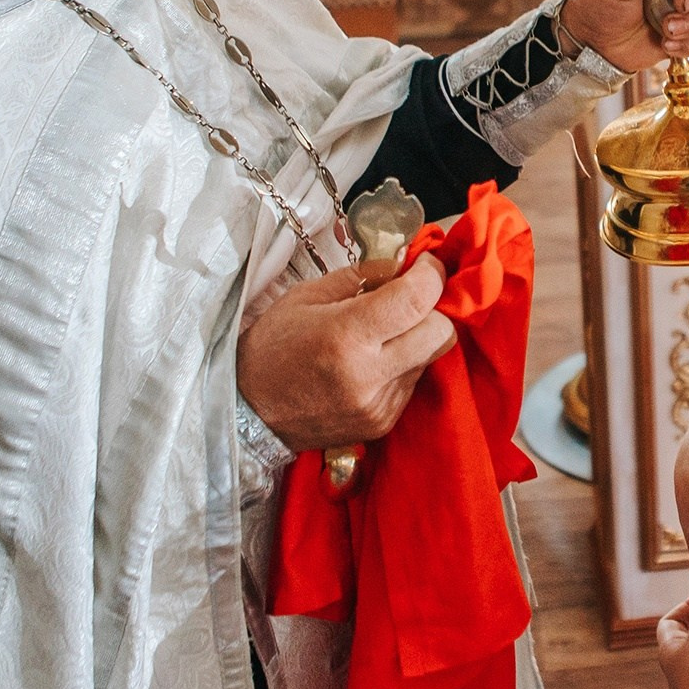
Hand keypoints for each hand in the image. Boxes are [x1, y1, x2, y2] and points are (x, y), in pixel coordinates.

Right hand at [235, 256, 451, 450]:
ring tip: (380, 334)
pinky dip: (402, 365)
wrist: (248, 413)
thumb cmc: (272, 348)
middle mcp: (369, 374)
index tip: (426, 264)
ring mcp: (378, 404)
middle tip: (410, 298)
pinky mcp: (382, 424)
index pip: (416, 300)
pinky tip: (372, 362)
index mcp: (346, 335)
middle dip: (433, 309)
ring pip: (429, 358)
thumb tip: (402, 264)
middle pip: (440, 333)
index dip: (431, 275)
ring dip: (416, 338)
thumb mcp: (306, 297)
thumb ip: (360, 277)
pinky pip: (412, 383)